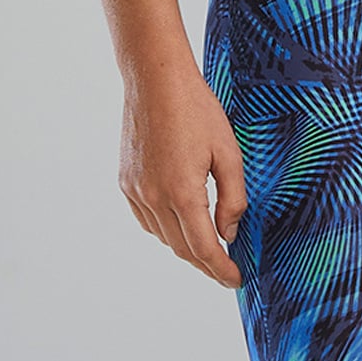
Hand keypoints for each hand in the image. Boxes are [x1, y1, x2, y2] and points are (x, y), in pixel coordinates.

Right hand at [118, 55, 245, 288]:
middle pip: (182, 248)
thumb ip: (233, 198)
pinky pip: (146, 219)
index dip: (221, 269)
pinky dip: (165, 229)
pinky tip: (181, 222)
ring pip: (163, 236)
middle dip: (206, 263)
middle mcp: (153, 197)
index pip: (203, 248)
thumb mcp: (228, 151)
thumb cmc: (196, 109)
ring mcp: (135, 191)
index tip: (235, 279)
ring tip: (208, 245)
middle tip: (226, 269)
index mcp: (182, 191)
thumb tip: (229, 233)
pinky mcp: (126, 182)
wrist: (156, 80)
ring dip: (185, 246)